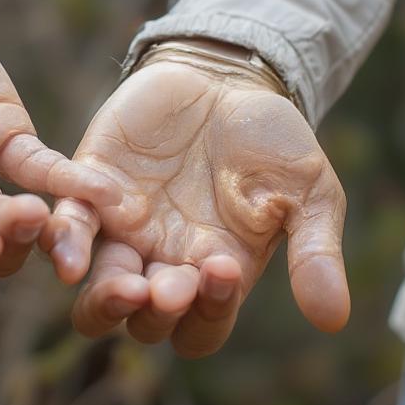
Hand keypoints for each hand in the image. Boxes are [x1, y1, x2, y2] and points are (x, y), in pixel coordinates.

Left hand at [43, 59, 348, 356]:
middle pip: (143, 321)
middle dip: (152, 313)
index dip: (209, 313)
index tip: (223, 270)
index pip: (202, 326)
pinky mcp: (88, 187)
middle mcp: (163, 263)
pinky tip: (84, 216)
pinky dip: (70, 229)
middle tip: (165, 289)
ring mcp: (122, 230)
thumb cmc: (272, 140)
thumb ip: (315, 252)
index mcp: (214, 274)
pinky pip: (70, 222)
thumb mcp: (309, 193)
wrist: (227, 78)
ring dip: (102, 297)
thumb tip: (334, 321)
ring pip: (96, 289)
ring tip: (120, 285)